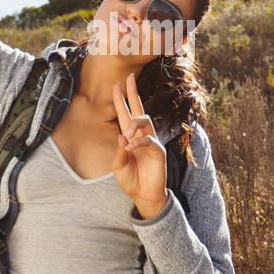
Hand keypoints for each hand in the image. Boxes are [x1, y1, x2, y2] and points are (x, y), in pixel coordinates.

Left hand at [111, 72, 167, 215]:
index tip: (115, 85)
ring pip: (145, 121)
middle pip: (137, 109)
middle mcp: (141, 135)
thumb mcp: (118, 166)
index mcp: (129, 137)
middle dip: (132, 93)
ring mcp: (151, 141)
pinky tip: (130, 148)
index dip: (120, 99)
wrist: (144, 195)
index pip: (124, 113)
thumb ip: (119, 152)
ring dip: (134, 122)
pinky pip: (148, 140)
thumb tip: (122, 136)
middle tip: (129, 77)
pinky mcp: (158, 151)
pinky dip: (138, 143)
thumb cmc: (131, 180)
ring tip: (127, 133)